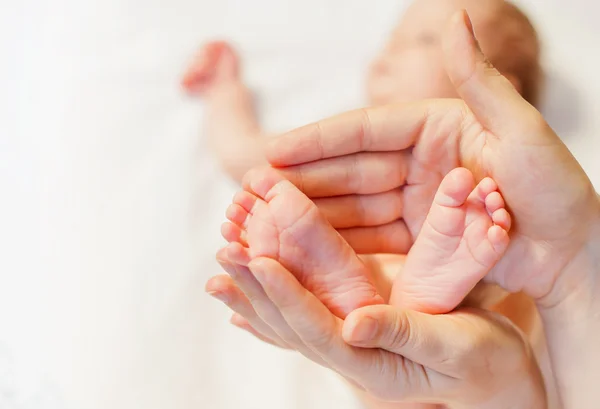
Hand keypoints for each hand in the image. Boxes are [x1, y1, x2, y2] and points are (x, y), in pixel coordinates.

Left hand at [206, 251, 546, 408]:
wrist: (493, 373)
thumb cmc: (484, 362)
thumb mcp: (454, 346)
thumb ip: (404, 334)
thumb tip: (352, 324)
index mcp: (371, 361)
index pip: (316, 328)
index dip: (287, 295)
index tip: (258, 261)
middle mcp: (350, 354)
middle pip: (290, 323)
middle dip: (256, 288)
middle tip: (224, 253)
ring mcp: (349, 341)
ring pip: (290, 319)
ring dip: (254, 294)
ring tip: (218, 272)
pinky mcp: (355, 327)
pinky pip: (306, 316)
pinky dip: (274, 306)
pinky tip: (244, 306)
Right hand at [261, 11, 599, 306]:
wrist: (576, 254)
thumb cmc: (556, 189)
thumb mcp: (520, 129)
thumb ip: (479, 79)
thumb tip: (455, 17)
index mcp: (435, 127)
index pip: (364, 130)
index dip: (316, 141)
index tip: (272, 150)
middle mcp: (419, 162)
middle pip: (348, 170)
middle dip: (301, 180)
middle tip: (253, 188)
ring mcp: (416, 202)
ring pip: (352, 206)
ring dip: (310, 213)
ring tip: (266, 219)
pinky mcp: (418, 239)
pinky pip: (370, 239)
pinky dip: (337, 243)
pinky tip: (304, 247)